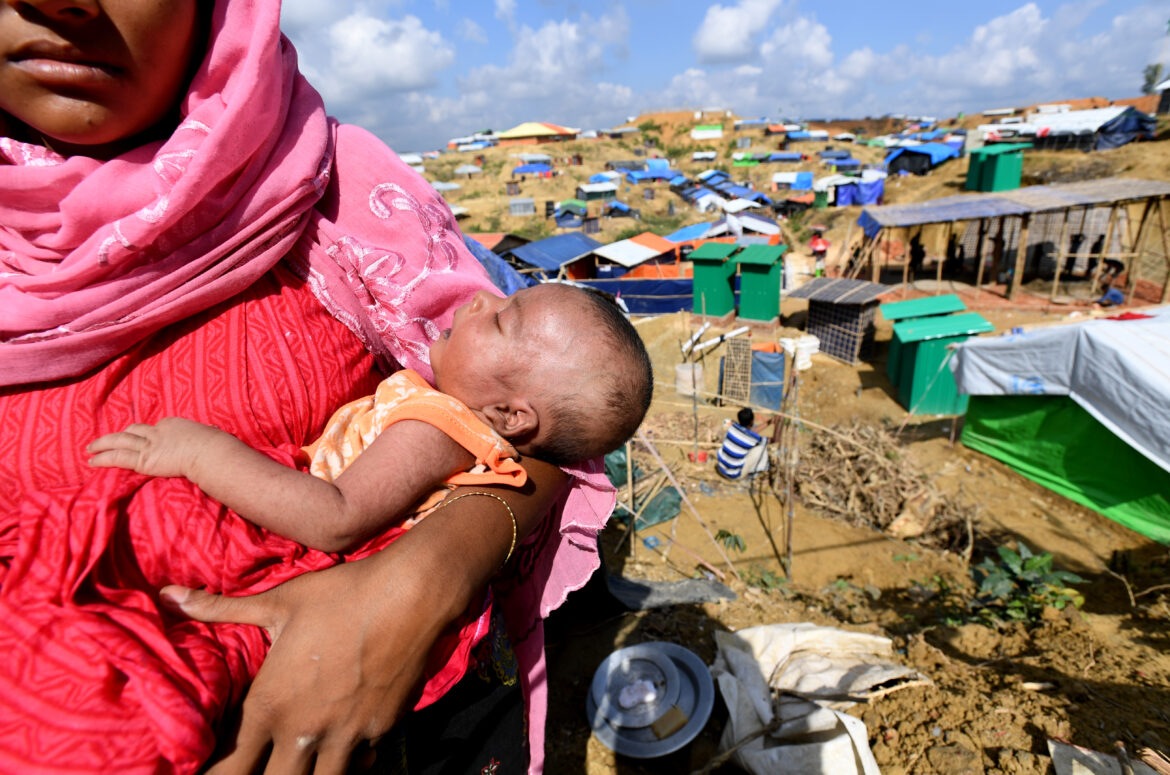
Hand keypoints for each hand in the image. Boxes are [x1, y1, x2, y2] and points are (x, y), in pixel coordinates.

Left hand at [87, 418, 221, 477]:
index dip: (148, 434)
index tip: (144, 439)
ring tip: (90, 449)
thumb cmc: (215, 445)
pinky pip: (118, 457)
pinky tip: (92, 461)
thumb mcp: (211, 434)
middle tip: (106, 439)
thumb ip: (209, 433)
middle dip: (119, 435)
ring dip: (103, 444)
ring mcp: (150, 445)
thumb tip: (215, 431)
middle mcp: (158, 431)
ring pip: (120, 441)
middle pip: (134, 430)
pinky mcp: (144, 460)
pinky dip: (103, 458)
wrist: (209, 451)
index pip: (155, 428)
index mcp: (173, 425)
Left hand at [163, 551, 453, 774]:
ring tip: (306, 760)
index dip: (217, 774)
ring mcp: (346, 735)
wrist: (411, 595)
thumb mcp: (279, 601)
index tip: (215, 770)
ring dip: (311, 772)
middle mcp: (304, 730)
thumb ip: (220, 609)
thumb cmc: (341, 594)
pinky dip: (350, 760)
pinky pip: (359, 762)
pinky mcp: (381, 730)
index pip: (230, 765)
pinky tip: (346, 748)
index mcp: (270, 703)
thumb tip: (167, 596)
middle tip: (264, 763)